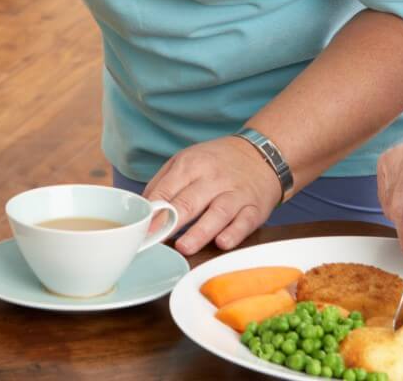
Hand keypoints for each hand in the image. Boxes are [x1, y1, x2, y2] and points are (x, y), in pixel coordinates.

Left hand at [145, 136, 283, 255]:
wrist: (262, 154)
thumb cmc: (217, 162)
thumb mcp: (187, 160)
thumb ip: (163, 183)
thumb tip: (144, 210)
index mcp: (191, 165)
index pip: (167, 190)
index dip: (152, 212)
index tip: (140, 230)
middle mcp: (213, 178)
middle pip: (189, 201)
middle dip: (171, 222)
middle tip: (156, 239)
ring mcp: (235, 193)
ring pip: (217, 213)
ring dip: (200, 232)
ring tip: (184, 247)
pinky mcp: (254, 208)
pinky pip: (244, 222)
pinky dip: (234, 233)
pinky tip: (222, 243)